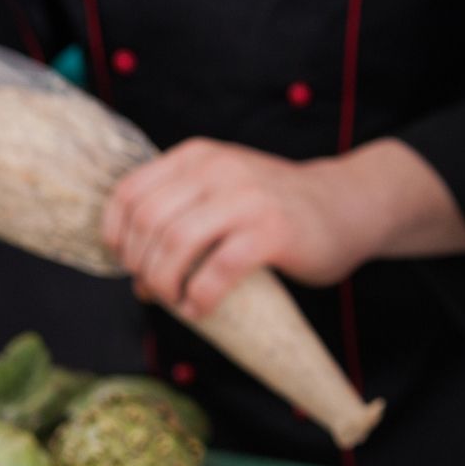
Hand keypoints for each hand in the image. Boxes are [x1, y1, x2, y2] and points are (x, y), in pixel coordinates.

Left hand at [102, 140, 380, 319]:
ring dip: (165, 283)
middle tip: (155, 289)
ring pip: (176, 244)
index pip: (130, 192)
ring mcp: (247, 199)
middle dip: (141, 265)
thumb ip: (182, 214)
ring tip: (176, 300)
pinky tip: (201, 309)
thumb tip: (135, 274)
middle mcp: (219, 170)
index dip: (117, 235)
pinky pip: (218, 270)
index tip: (127, 263)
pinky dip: (200, 297)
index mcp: (199, 156)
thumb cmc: (278, 208)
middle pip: (148, 221)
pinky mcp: (274, 232)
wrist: (348, 205)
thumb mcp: (224, 189)